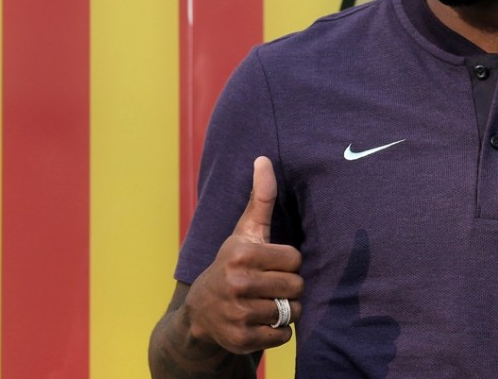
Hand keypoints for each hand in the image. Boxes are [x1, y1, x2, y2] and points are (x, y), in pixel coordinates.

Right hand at [183, 156, 303, 354]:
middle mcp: (236, 284)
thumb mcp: (244, 232)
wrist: (201, 311)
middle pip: (296, 286)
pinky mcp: (241, 340)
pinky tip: (259, 321)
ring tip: (264, 302)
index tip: (269, 264)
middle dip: (288, 287)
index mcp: (240, 254)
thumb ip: (260, 198)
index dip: (287, 262)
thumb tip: (263, 159)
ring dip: (283, 310)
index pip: (295, 259)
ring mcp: (238, 314)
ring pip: (292, 312)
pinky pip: (283, 337)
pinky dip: (276, 332)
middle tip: (268, 285)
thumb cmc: (232, 264)